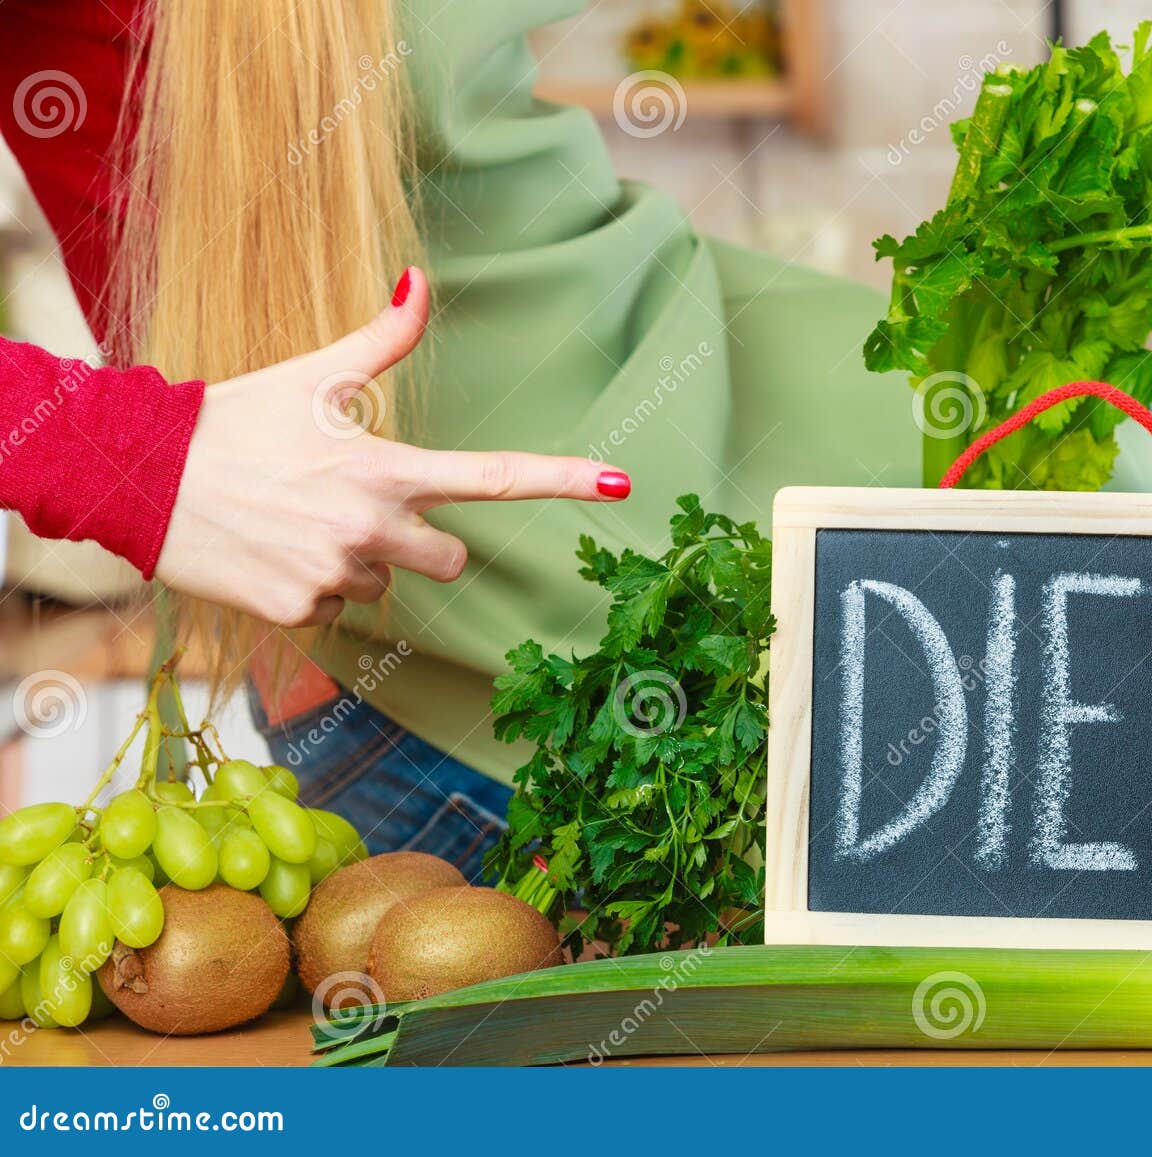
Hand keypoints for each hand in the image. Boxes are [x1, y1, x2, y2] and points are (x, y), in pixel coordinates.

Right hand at [154, 267, 629, 626]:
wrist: (140, 477)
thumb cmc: (235, 420)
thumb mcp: (312, 377)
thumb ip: (382, 341)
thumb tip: (420, 282)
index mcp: (388, 468)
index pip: (494, 477)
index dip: (562, 478)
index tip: (619, 482)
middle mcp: (373, 526)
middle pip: (452, 560)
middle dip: (422, 543)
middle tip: (360, 510)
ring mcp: (336, 573)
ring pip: (388, 588)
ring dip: (361, 566)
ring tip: (299, 525)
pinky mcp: (298, 611)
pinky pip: (335, 612)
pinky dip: (312, 590)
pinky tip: (271, 555)